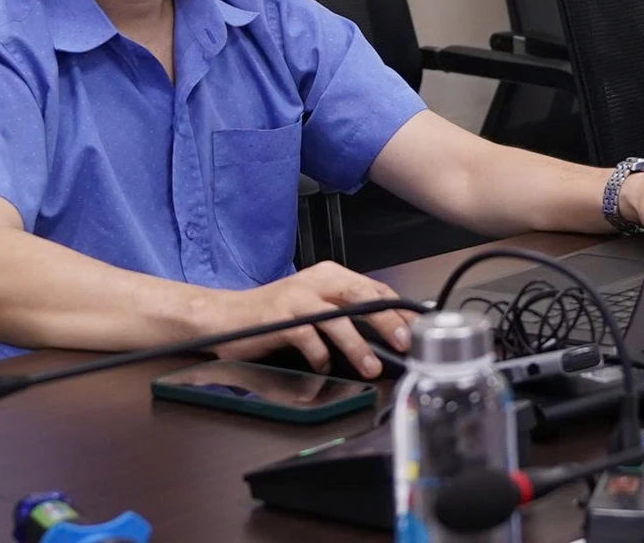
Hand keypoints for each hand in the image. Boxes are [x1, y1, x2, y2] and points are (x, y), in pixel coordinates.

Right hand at [201, 261, 416, 378]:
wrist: (227, 316)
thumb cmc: (275, 315)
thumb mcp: (316, 305)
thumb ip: (346, 313)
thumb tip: (387, 333)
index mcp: (330, 275)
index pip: (374, 289)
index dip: (398, 309)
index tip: (416, 329)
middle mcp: (316, 281)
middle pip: (362, 297)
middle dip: (388, 320)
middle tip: (405, 342)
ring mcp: (297, 298)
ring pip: (337, 319)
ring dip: (357, 346)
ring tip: (371, 366)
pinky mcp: (278, 318)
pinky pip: (307, 338)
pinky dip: (319, 356)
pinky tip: (323, 367)